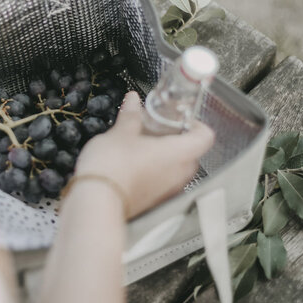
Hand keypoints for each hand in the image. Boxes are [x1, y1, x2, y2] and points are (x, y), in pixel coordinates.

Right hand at [75, 91, 214, 218]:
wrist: (97, 201)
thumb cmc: (113, 168)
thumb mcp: (121, 132)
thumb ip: (131, 115)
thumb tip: (133, 101)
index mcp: (179, 153)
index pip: (206, 136)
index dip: (196, 124)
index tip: (181, 118)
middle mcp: (179, 174)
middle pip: (192, 153)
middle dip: (176, 139)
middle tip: (157, 128)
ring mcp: (168, 191)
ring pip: (176, 169)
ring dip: (164, 156)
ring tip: (141, 145)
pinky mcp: (154, 201)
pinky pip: (163, 182)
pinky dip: (154, 171)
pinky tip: (133, 164)